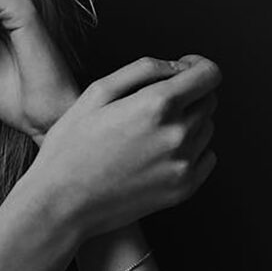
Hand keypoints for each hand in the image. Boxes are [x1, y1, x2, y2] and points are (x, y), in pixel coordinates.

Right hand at [30, 55, 220, 238]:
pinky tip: (157, 154)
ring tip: (148, 134)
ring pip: (207, 129)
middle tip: (155, 104)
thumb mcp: (96, 93)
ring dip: (188, 123)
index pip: (209, 74)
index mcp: (157, 106)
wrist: (62, 204)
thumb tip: (178, 66)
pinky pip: (205, 158)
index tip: (186, 69)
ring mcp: (183, 164)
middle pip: (209, 100)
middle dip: (189, 94)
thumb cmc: (70, 148)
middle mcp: (177, 135)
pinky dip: (189, 151)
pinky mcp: (184, 188)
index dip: (199, 66)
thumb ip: (142, 69)